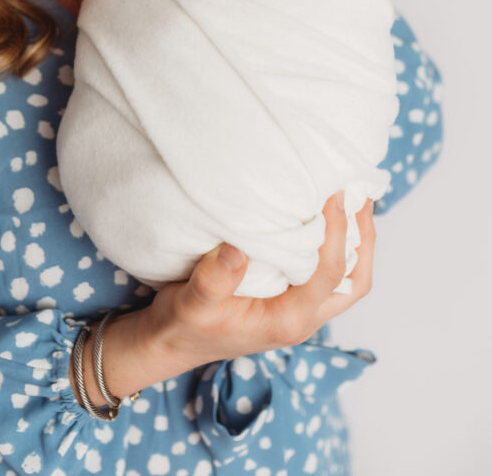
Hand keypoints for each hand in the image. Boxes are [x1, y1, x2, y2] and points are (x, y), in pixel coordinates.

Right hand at [143, 193, 375, 371]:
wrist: (172, 344)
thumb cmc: (182, 326)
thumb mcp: (190, 303)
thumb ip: (213, 281)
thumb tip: (238, 249)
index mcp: (288, 320)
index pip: (329, 273)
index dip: (337, 231)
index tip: (333, 192)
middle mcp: (303, 318)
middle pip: (356, 281)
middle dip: (364, 237)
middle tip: (360, 193)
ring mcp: (300, 311)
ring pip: (348, 280)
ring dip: (356, 241)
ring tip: (351, 199)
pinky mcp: (292, 300)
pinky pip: (329, 275)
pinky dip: (337, 246)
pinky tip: (324, 218)